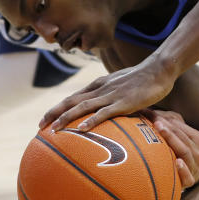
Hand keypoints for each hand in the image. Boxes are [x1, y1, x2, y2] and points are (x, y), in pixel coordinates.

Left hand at [42, 56, 176, 131]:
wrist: (159, 70)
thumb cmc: (143, 80)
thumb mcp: (122, 86)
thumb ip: (112, 97)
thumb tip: (107, 112)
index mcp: (98, 85)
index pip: (72, 98)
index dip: (57, 109)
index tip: (45, 120)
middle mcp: (99, 89)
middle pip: (71, 102)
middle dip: (53, 114)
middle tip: (39, 127)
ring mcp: (110, 95)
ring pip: (82, 107)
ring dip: (65, 118)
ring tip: (53, 130)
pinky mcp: (123, 103)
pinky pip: (103, 113)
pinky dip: (90, 121)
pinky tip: (81, 130)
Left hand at [140, 109, 198, 188]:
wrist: (177, 181)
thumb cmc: (173, 155)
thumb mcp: (173, 138)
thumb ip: (166, 124)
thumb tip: (147, 110)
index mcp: (198, 139)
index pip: (182, 127)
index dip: (166, 119)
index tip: (151, 113)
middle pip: (183, 138)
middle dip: (168, 127)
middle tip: (154, 120)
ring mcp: (196, 168)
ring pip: (185, 152)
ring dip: (173, 140)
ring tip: (160, 130)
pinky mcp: (190, 182)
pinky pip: (188, 177)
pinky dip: (183, 170)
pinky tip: (177, 162)